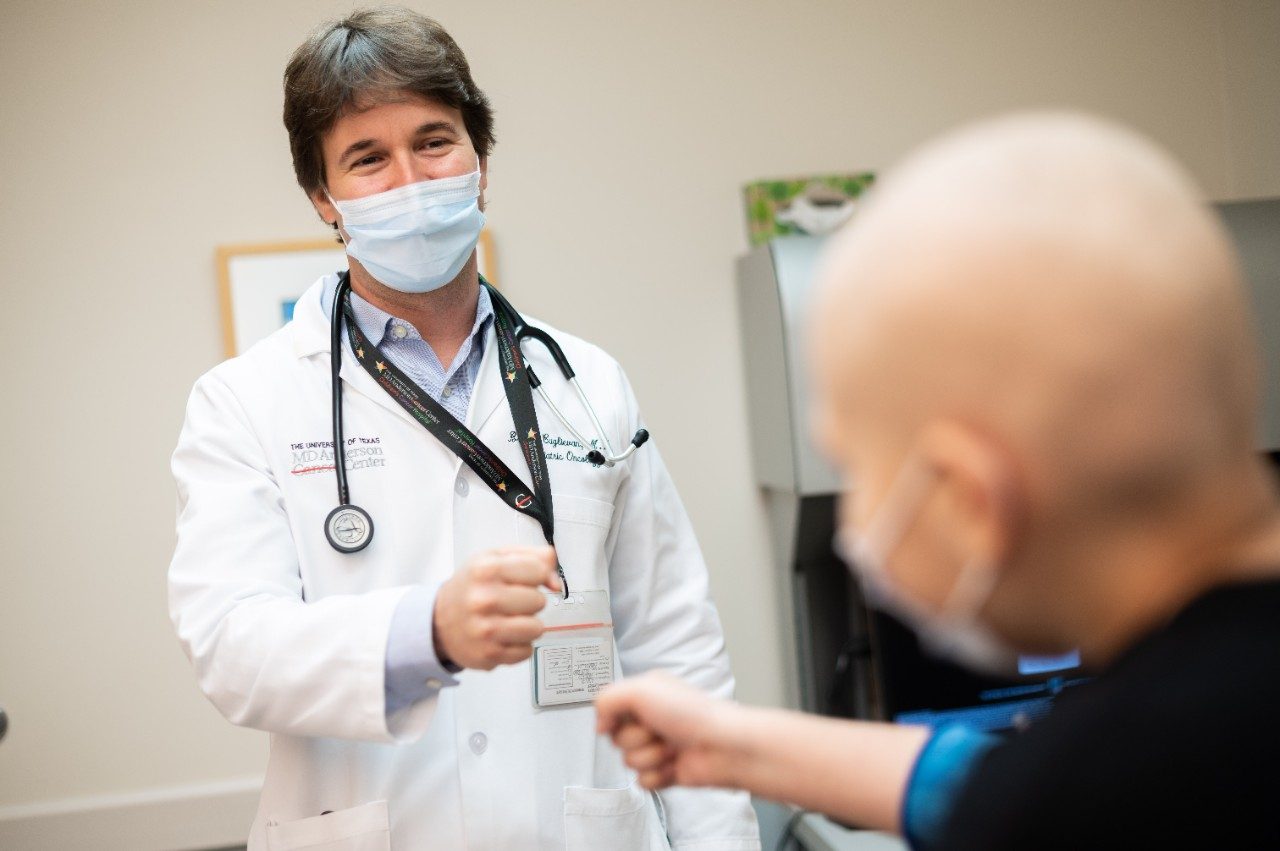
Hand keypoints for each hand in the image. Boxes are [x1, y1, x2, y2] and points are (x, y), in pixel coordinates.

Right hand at [433, 546, 560, 669]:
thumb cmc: (472, 587)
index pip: (538, 570)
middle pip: (539, 601)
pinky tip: (503, 636)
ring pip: (537, 628)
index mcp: (486, 569)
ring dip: (528, 625)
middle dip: (530, 601)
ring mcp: (486, 629)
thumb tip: (556, 582)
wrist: (439, 620)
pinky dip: (519, 644)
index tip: (526, 579)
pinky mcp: (489, 654)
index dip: (537, 575)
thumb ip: (533, 557)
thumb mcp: (496, 558)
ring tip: (510, 619)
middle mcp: (484, 599)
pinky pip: (526, 650)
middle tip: (511, 601)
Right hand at [595, 672, 742, 790]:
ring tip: (672, 748)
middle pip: (616, 739)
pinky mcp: (666, 772)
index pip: (609, 710)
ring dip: (649, 757)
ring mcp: (659, 747)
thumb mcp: (640, 689)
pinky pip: (642, 782)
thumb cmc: (691, 713)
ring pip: (628, 762)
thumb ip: (607, 699)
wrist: (722, 746)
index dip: (614, 718)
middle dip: (636, 739)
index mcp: (646, 695)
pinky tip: (674, 766)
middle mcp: (651, 720)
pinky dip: (657, 776)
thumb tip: (599, 723)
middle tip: (658, 731)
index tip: (630, 717)